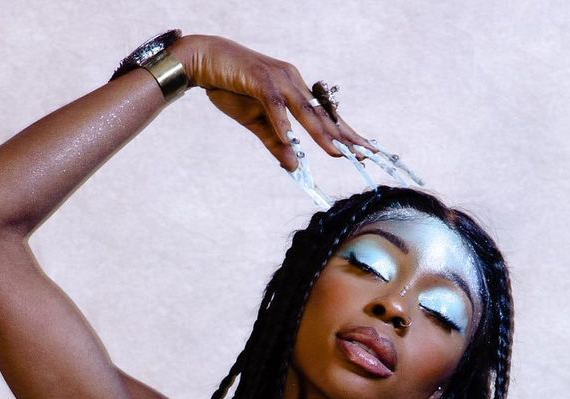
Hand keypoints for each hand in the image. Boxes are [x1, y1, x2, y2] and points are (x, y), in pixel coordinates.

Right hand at [177, 34, 370, 171]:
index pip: (324, 116)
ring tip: (337, 152)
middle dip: (344, 136)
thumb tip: (294, 167)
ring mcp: (278, 78)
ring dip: (321, 133)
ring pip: (304, 110)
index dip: (344, 134)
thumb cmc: (231, 88)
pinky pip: (275, 104)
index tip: (363, 151)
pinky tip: (291, 139)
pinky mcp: (260, 79)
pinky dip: (283, 122)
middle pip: (322, 114)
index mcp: (294, 90)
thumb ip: (276, 143)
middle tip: (365, 155)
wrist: (204, 60)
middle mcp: (292, 81)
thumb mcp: (256, 123)